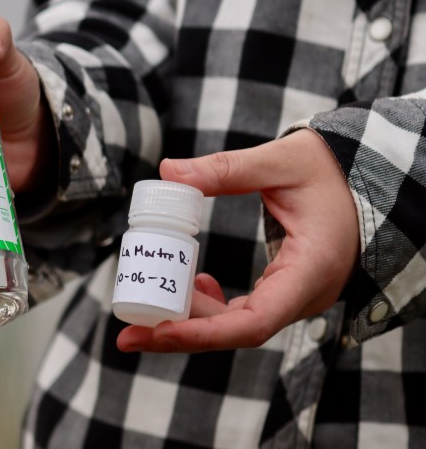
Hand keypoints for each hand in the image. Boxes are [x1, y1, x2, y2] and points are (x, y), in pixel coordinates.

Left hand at [116, 129, 359, 352]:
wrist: (369, 177)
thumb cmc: (332, 169)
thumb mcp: (281, 161)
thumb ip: (226, 169)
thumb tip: (168, 171)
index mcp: (311, 271)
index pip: (254, 322)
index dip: (202, 332)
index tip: (157, 331)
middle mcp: (305, 294)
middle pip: (237, 331)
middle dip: (180, 334)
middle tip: (127, 334)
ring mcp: (296, 295)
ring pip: (237, 322)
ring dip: (190, 317)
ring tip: (144, 305)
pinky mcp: (286, 287)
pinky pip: (245, 309)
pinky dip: (211, 302)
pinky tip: (193, 280)